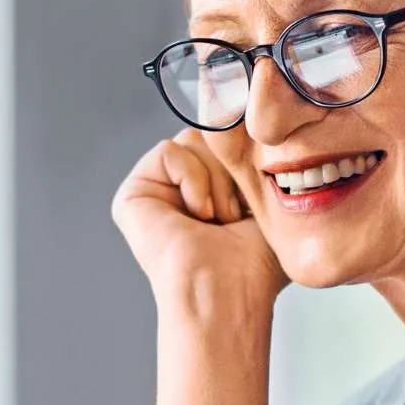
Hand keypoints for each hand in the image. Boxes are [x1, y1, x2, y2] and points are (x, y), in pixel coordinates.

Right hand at [112, 131, 286, 317]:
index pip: (228, 139)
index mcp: (210, 189)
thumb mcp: (270, 198)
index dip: (248, 158)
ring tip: (218, 219)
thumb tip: (249, 113)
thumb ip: (257, 157)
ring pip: (194, 138)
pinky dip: (194, 180)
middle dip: (234, 170)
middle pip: (212, 134)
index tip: (256, 198)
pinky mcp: (134, 194)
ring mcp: (156, 190)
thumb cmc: (255, 263)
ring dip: (217, 180)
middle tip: (236, 214)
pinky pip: (170, 151)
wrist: (229, 291)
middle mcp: (180, 188)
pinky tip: (199, 215)